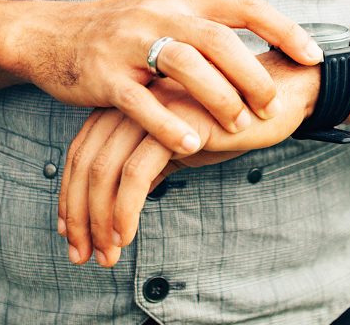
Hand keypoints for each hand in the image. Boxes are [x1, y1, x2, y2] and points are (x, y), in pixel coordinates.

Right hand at [18, 0, 322, 155]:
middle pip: (221, 40)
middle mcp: (159, 13)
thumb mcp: (166, 10)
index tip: (312, 56)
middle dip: (255, 75)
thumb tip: (267, 37)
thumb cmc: (121, 28)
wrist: (50, 34)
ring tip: (241, 125)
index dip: (283, 30)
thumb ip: (209, 22)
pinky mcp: (104, 76)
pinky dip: (170, 124)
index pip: (245, 6)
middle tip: (273, 105)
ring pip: (187, 67)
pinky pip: (142, 102)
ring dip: (220, 99)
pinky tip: (192, 143)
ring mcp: (130, 43)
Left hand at [57, 50, 319, 267]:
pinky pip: (136, 172)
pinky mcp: (175, 122)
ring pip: (104, 169)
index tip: (73, 232)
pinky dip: (125, 208)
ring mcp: (152, 109)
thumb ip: (151, 161)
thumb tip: (127, 197)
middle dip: (79, 213)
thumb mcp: (182, 145)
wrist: (279, 96)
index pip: (83, 150)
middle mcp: (134, 102)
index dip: (70, 195)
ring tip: (108, 252)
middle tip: (83, 253)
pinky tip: (128, 233)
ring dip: (100, 218)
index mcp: (129, 103)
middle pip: (85, 161)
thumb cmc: (232, 119)